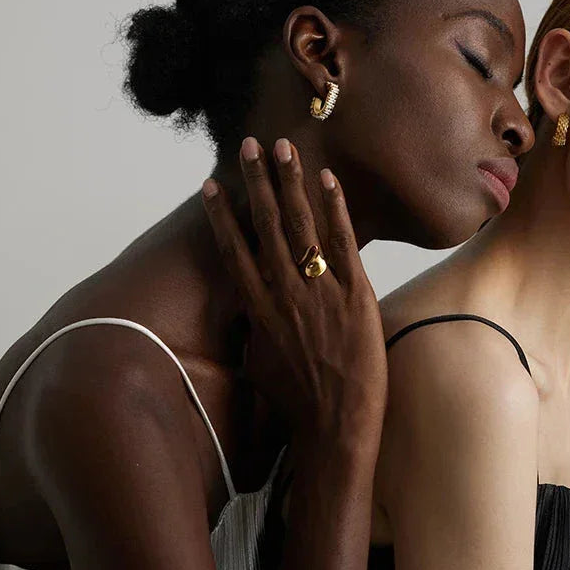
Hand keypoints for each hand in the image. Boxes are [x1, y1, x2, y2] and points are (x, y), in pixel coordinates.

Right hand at [201, 136, 386, 467]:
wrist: (335, 425)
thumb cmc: (297, 402)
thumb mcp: (261, 365)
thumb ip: (256, 332)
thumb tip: (251, 315)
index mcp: (258, 308)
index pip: (234, 249)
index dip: (223, 214)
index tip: (212, 183)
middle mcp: (284, 292)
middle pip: (266, 225)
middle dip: (257, 181)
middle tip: (250, 145)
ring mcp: (320, 291)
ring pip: (301, 225)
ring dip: (292, 182)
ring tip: (284, 147)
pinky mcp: (356, 295)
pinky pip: (344, 242)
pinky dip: (335, 208)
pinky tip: (329, 179)